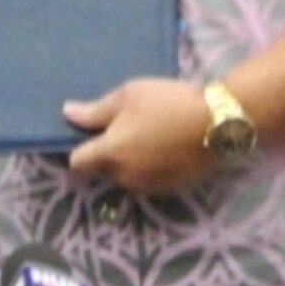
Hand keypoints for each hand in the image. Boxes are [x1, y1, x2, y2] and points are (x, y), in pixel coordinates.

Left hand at [64, 78, 216, 194]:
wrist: (217, 124)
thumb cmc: (167, 103)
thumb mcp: (128, 96)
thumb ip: (95, 111)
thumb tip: (66, 114)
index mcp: (110, 154)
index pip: (77, 164)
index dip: (76, 150)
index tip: (84, 136)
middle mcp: (125, 177)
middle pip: (102, 170)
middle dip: (105, 154)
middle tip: (121, 127)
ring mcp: (148, 186)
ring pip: (125, 177)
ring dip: (127, 162)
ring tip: (144, 135)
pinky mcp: (169, 189)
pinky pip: (146, 180)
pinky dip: (148, 168)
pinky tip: (162, 147)